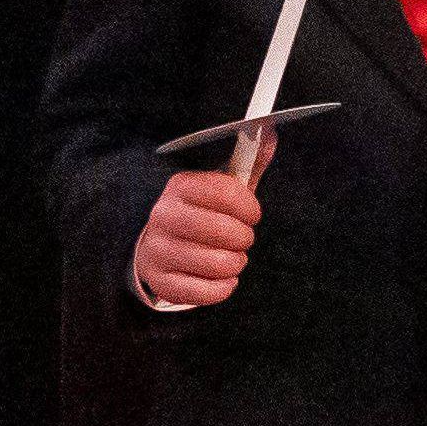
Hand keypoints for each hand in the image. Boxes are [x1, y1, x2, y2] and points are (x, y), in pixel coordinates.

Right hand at [135, 164, 259, 308]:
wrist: (158, 246)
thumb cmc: (200, 214)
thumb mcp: (220, 187)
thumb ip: (248, 163)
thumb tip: (268, 133)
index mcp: (180, 186)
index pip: (225, 192)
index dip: (249, 207)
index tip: (252, 215)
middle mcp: (164, 216)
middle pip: (223, 231)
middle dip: (243, 238)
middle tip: (242, 239)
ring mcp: (158, 250)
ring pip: (218, 263)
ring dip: (236, 263)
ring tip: (231, 258)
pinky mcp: (161, 282)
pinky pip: (207, 292)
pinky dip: (224, 287)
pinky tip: (221, 278)